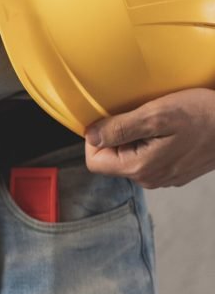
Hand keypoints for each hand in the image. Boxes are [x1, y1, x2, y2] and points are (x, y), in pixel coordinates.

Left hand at [85, 88, 214, 187]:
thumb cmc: (204, 115)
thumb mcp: (157, 114)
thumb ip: (120, 128)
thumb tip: (90, 135)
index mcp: (139, 168)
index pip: (94, 160)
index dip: (96, 138)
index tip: (113, 119)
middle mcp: (149, 179)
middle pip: (112, 159)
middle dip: (119, 136)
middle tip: (141, 116)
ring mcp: (163, 177)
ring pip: (131, 156)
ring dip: (136, 137)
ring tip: (159, 122)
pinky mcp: (175, 171)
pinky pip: (150, 157)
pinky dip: (153, 141)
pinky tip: (171, 129)